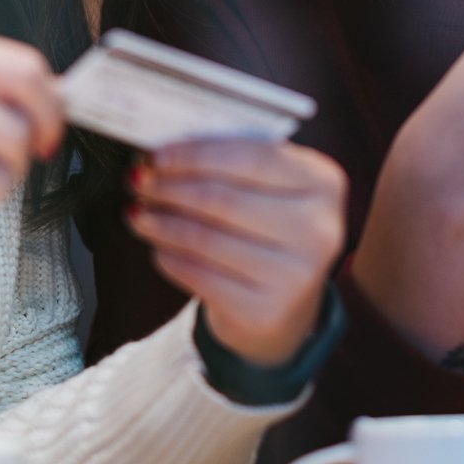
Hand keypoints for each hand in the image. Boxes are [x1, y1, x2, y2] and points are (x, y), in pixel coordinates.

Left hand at [126, 138, 347, 366]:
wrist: (284, 311)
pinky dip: (169, 257)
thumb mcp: (269, 193)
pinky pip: (199, 275)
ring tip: (139, 214)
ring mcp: (296, 275)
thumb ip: (233, 165)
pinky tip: (158, 247)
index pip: (253, 157)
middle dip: (171, 186)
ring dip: (162, 222)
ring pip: (206, 238)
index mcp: (324, 184)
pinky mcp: (266, 311)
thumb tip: (165, 152)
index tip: (158, 154)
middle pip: (224, 198)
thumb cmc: (269, 235)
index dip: (197, 154)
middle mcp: (319, 230)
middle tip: (140, 180)